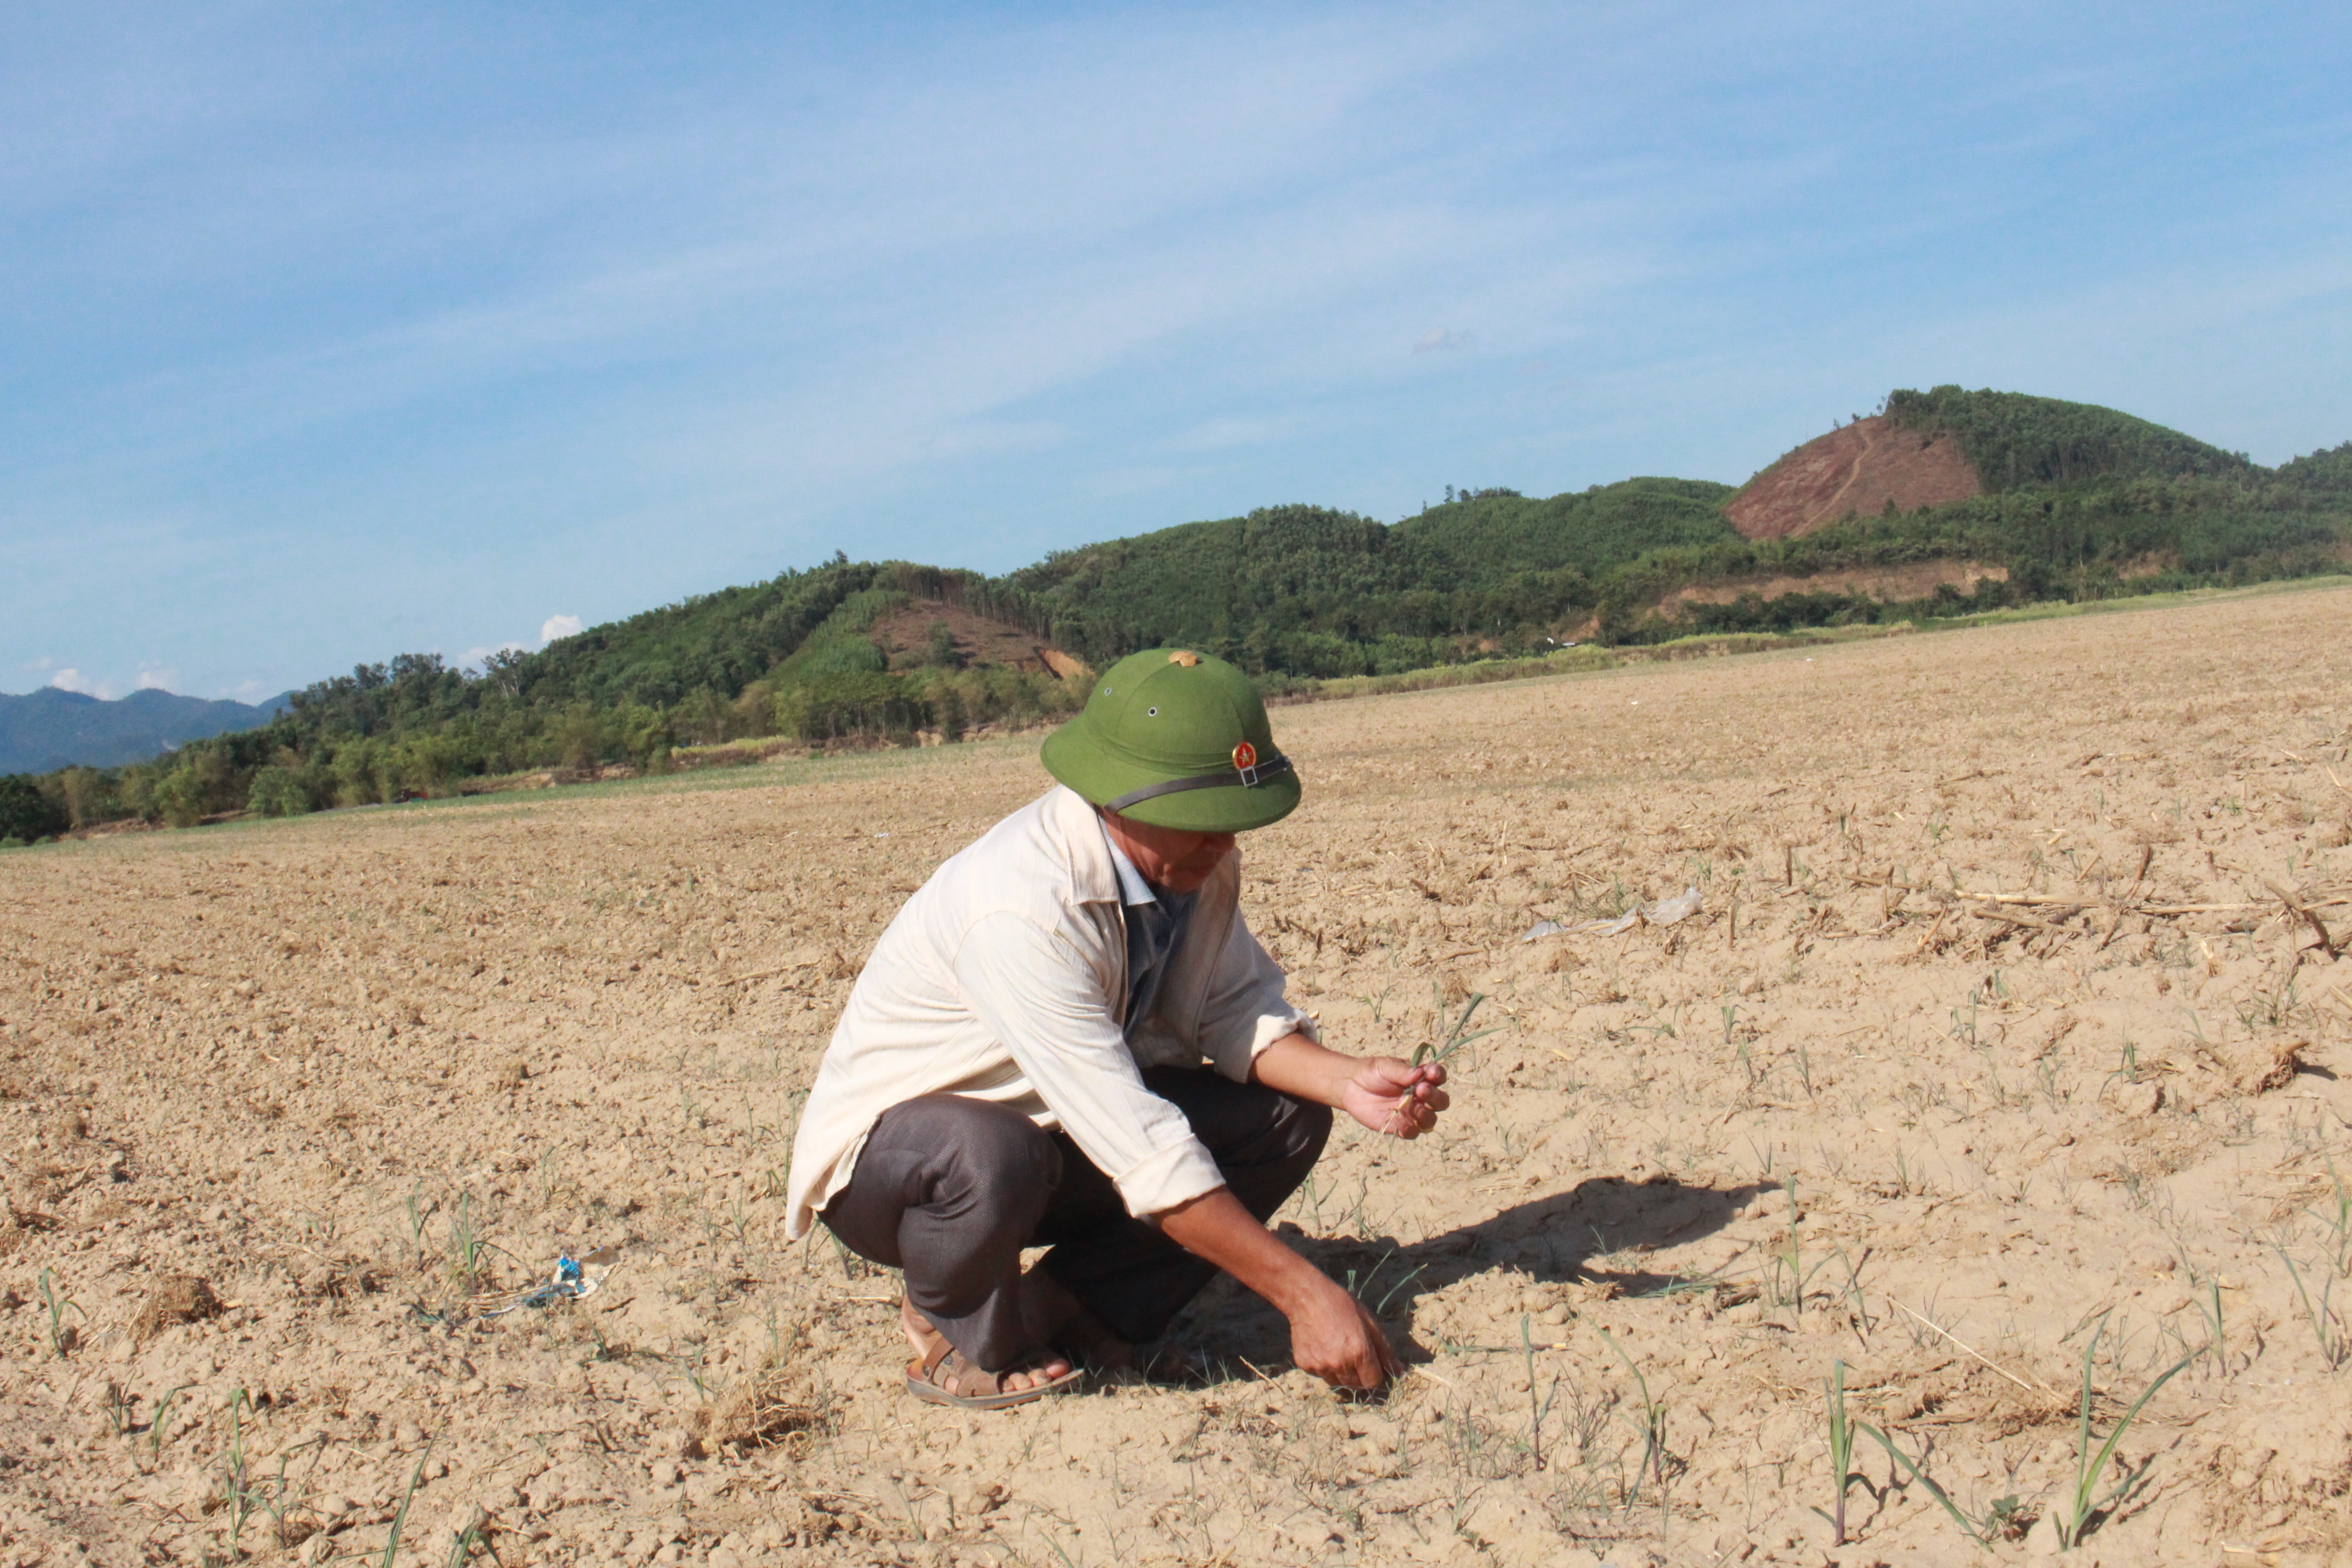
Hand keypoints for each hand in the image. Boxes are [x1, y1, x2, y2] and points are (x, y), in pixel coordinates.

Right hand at [1287, 1275, 1403, 1390]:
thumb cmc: (1341, 1304)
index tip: (1372, 1364)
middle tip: (1353, 1354)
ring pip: (1337, 1383)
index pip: (1373, 1382)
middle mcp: (1340, 1364)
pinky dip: (1324, 1366)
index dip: (1375, 1374)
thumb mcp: (1370, 1322)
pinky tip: (1322, 1347)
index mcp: (1359, 1353)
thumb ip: (1385, 1349)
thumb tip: (1399, 1370)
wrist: (1305, 1297)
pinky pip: (1320, 1375)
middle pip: (1356, 1386)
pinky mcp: (1305, 1365)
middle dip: (1359, 1375)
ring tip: (1337, 1350)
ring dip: (1341, 1373)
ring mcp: (1321, 1366)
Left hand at [1337, 1056, 1448, 1137]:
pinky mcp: (1401, 1127)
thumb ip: (1402, 1071)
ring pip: (1430, 1120)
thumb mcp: (1385, 1066)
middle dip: (1434, 1096)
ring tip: (1410, 1105)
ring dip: (1424, 1114)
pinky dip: (1408, 1126)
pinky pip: (1412, 1132)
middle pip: (1441, 1101)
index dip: (1438, 1075)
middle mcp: (1422, 1097)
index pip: (1438, 1077)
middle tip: (1421, 1089)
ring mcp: (1413, 1113)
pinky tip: (1398, 1118)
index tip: (1431, 1072)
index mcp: (1422, 1078)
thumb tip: (1419, 1073)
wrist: (1351, 1087)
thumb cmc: (1372, 1072)